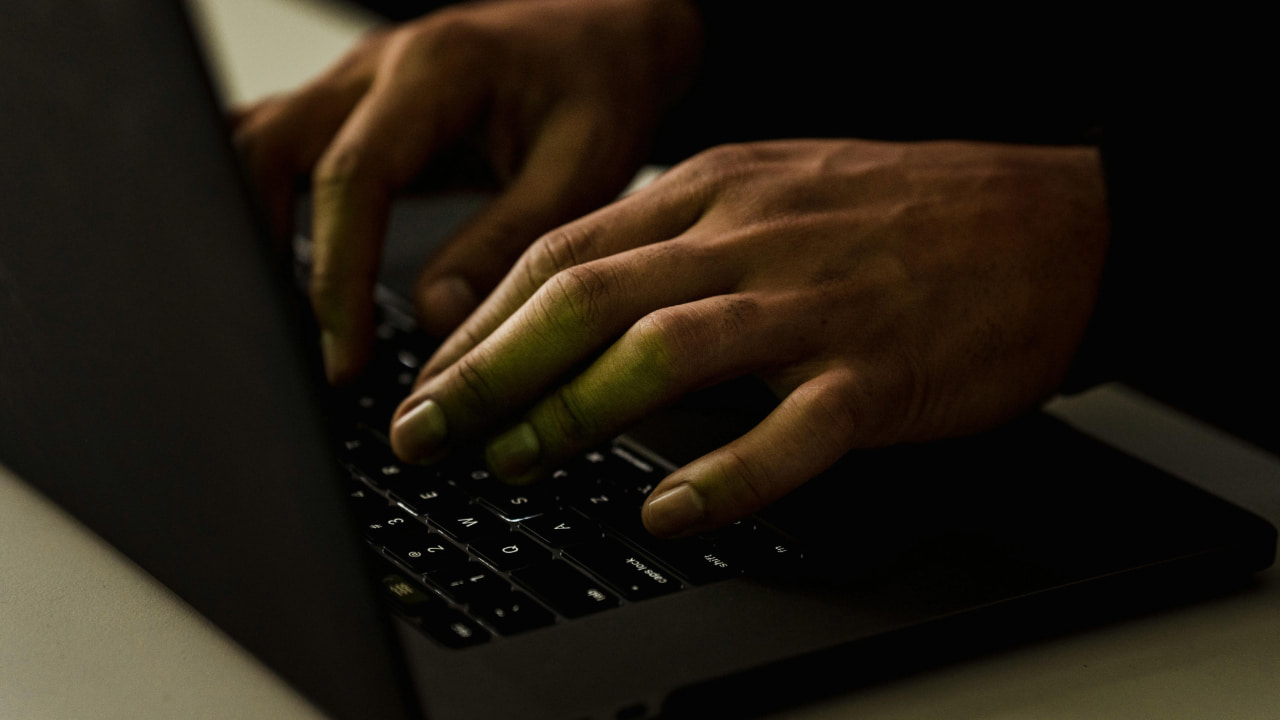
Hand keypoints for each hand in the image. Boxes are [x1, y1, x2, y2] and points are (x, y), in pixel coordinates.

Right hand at [231, 0, 702, 382]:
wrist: (605, 38)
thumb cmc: (602, 88)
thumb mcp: (583, 169)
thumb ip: (509, 242)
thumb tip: (438, 317)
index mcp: (437, 70)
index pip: (351, 176)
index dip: (337, 276)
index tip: (343, 356)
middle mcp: (378, 66)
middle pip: (267, 148)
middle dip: (266, 251)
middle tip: (293, 342)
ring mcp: (356, 82)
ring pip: (257, 144)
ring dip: (255, 226)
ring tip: (281, 316)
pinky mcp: (354, 108)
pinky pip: (281, 146)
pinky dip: (266, 203)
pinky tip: (280, 264)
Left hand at [390, 139, 1109, 536]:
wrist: (1051, 219)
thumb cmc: (904, 213)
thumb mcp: (773, 192)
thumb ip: (677, 240)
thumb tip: (579, 302)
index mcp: (714, 189)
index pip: (563, 252)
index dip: (480, 321)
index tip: (428, 378)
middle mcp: (749, 236)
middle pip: (587, 298)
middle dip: (490, 369)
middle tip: (429, 432)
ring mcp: (814, 302)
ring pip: (666, 351)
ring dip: (574, 413)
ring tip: (515, 464)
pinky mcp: (879, 370)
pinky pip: (791, 430)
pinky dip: (724, 476)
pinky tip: (669, 513)